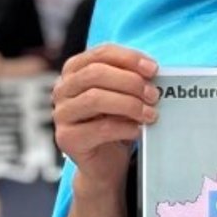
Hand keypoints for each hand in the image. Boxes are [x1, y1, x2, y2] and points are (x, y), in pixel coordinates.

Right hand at [52, 45, 159, 185]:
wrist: (105, 162)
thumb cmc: (115, 123)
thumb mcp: (123, 96)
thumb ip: (131, 81)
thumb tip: (152, 74)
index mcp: (75, 71)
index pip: (101, 53)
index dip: (129, 58)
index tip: (153, 69)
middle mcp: (63, 89)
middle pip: (95, 74)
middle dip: (130, 82)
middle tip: (154, 95)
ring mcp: (62, 114)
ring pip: (95, 99)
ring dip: (129, 105)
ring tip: (150, 114)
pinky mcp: (67, 138)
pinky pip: (100, 128)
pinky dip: (125, 127)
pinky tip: (138, 130)